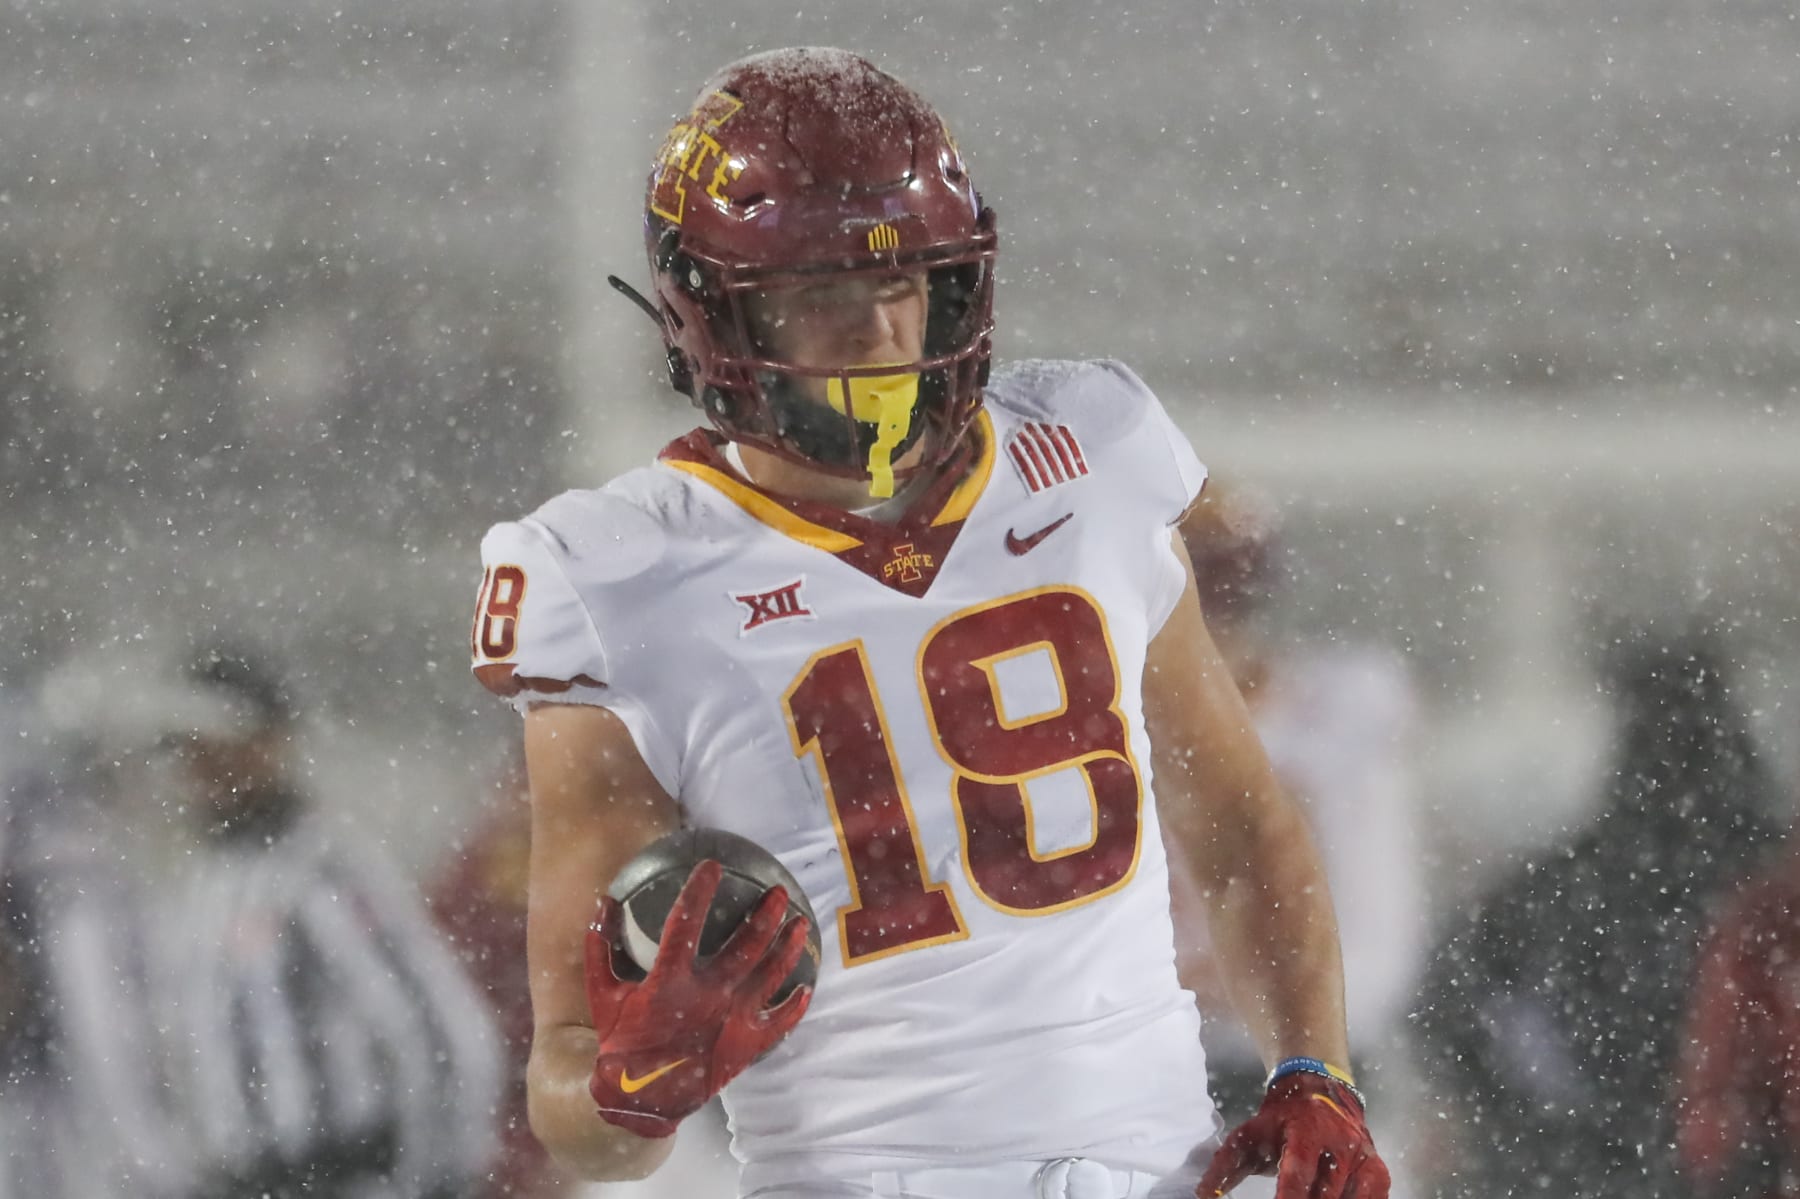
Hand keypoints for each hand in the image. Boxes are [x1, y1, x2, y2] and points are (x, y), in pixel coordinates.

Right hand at [585, 859, 812, 1136]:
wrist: (640, 1099)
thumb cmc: (620, 1043)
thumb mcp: (601, 994)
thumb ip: (599, 947)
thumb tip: (602, 903)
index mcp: (670, 981)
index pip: (686, 923)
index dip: (699, 890)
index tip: (711, 865)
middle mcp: (708, 995)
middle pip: (747, 945)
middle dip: (765, 913)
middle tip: (778, 891)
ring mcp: (732, 1020)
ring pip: (771, 975)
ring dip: (788, 947)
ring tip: (800, 922)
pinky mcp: (747, 1044)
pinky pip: (780, 1022)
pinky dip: (795, 1005)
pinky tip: (806, 987)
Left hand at [1197, 1071, 1389, 1198]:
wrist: (1319, 1089)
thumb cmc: (1280, 1120)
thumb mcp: (1250, 1134)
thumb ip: (1225, 1164)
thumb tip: (1204, 1193)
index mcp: (1306, 1132)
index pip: (1298, 1173)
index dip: (1290, 1197)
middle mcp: (1339, 1144)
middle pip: (1326, 1194)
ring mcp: (1362, 1158)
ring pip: (1349, 1198)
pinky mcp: (1377, 1171)